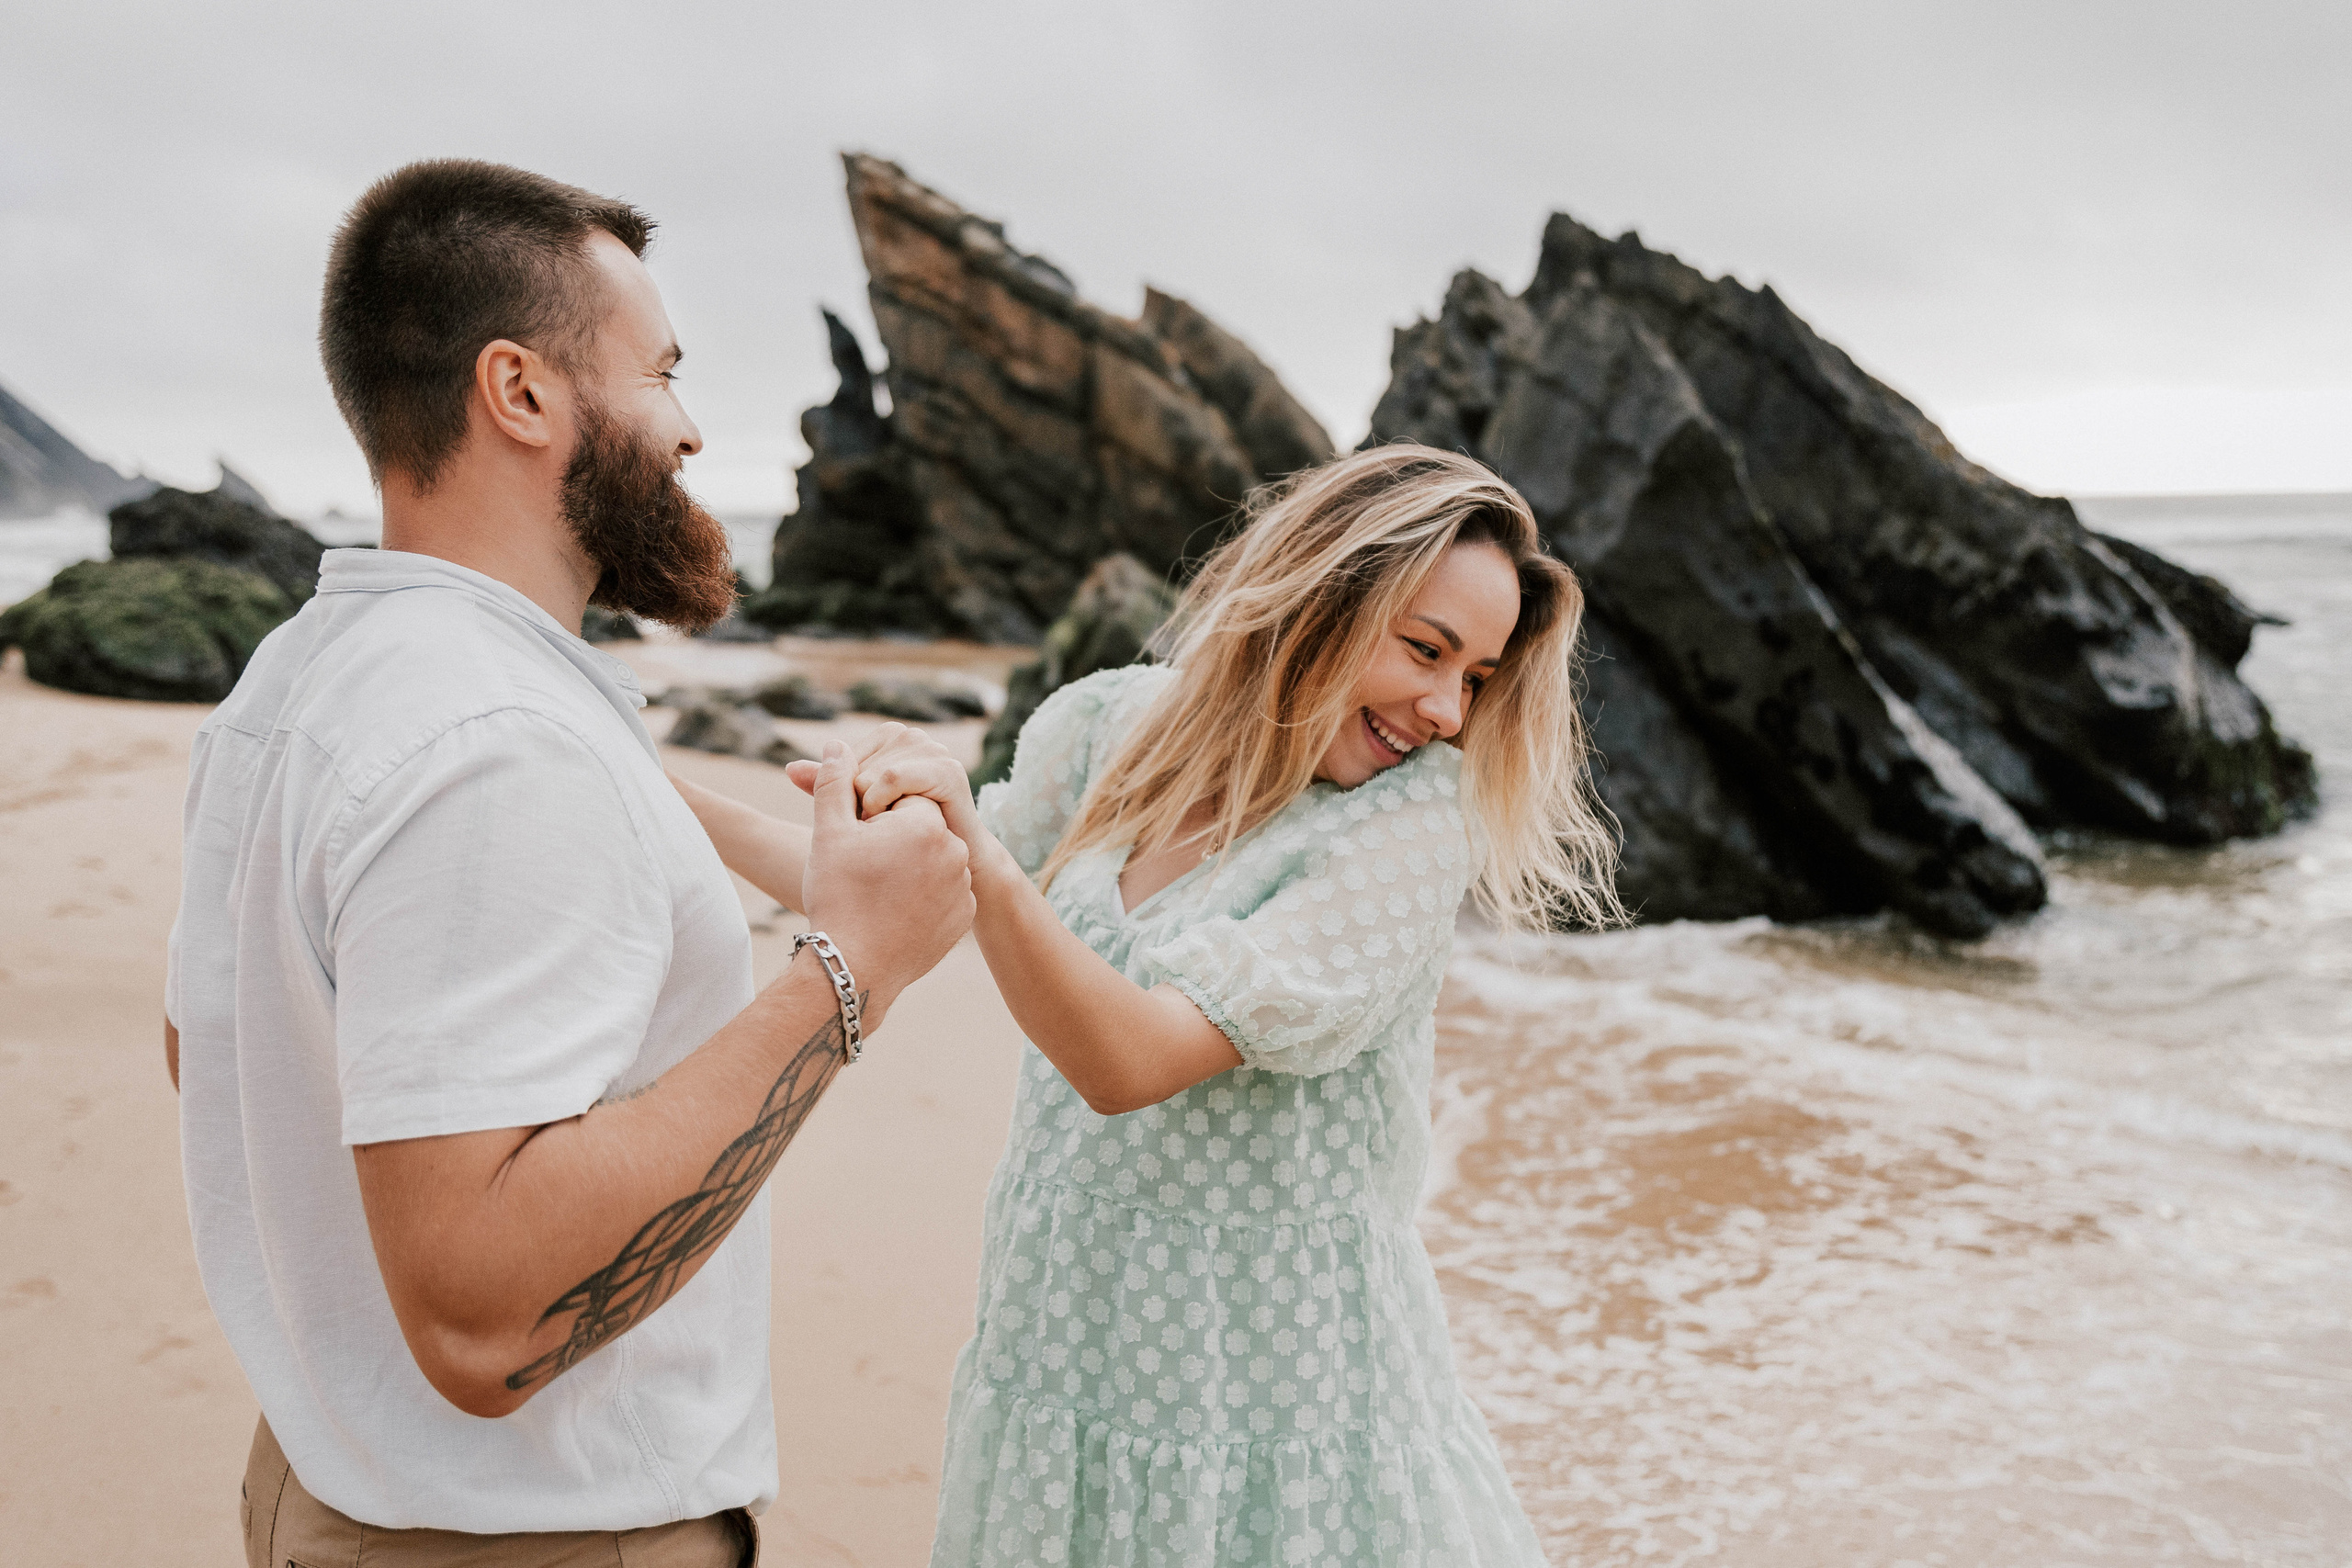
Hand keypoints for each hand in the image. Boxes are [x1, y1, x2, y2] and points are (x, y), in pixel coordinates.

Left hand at [787, 723, 985, 850]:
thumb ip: (828, 789)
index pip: (843, 760)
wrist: (951, 869)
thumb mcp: (856, 812)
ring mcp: (933, 749)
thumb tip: (789, 769)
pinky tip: (896, 823)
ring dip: (872, 809)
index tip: (868, 819)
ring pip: (870, 774)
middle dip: (861, 805)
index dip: (849, 797)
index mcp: (891, 737)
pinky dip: (883, 803)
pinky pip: (891, 777)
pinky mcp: (947, 770)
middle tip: (883, 829)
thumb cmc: (900, 843)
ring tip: (892, 828)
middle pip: (856, 768)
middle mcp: (912, 736)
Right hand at [798, 740, 973, 1022]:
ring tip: (877, 894)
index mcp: (927, 823)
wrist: (853, 969)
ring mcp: (963, 888)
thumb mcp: (828, 832)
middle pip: (920, 830)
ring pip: (932, 863)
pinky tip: (894, 913)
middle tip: (863, 871)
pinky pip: (943, 895)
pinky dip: (922, 899)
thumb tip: (837, 744)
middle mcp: (956, 852)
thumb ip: (834, 781)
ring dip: (910, 869)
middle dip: (894, 842)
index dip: (873, 818)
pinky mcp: (964, 918)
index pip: (902, 801)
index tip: (856, 844)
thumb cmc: (837, 896)